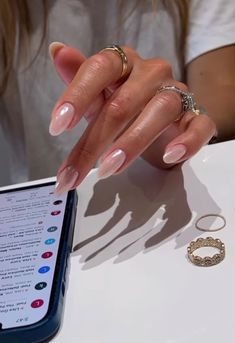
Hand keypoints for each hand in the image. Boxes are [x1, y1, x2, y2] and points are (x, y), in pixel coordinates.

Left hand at [49, 43, 215, 193]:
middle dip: (93, 142)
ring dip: (132, 142)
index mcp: (124, 63)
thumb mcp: (98, 96)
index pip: (100, 67)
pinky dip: (187, 141)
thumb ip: (79, 78)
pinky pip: (199, 125)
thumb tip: (57, 51)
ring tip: (107, 169)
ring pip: (160, 111)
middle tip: (73, 173)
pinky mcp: (196, 117)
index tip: (57, 127)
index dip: (78, 95)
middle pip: (123, 103)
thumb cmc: (126, 107)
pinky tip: (169, 156)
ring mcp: (177, 94)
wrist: (163, 122)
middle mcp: (152, 73)